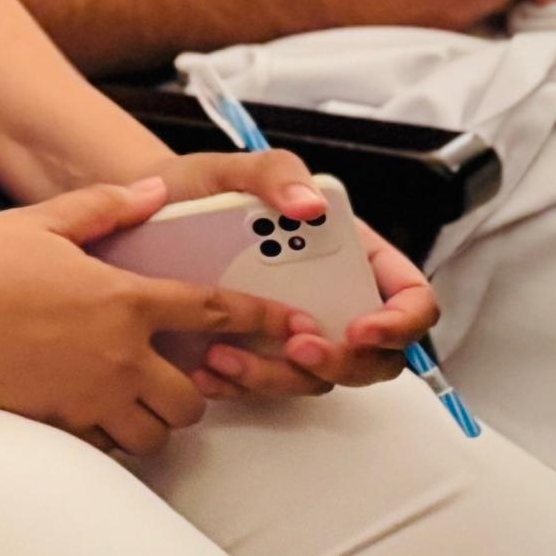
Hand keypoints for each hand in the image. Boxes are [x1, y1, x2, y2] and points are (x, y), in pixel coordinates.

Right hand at [0, 179, 301, 455]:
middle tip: (171, 374)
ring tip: (131, 399)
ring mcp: (87, 395)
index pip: (215, 311)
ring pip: (156, 432)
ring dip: (154, 420)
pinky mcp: (55, 423)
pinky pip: (107, 448)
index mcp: (122, 298)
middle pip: (193, 397)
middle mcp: (117, 355)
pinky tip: (89, 412)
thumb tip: (151, 191)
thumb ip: (104, 208)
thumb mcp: (39, 222)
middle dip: (194, 391)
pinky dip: (110, 437)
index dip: (263, 319)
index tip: (291, 326)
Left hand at [138, 156, 414, 397]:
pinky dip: (238, 384)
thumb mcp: (232, 169)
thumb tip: (310, 203)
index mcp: (350, 254)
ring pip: (316, 378)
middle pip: (374, 354)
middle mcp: (331, 299)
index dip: (402, 321)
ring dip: (278, 377)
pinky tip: (205, 368)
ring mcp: (295, 331)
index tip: (363, 328)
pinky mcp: (255, 353)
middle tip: (298, 347)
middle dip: (344, 362)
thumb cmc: (201, 190)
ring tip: (225, 354)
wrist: (145, 215)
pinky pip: (263, 386)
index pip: (410, 296)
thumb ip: (276, 173)